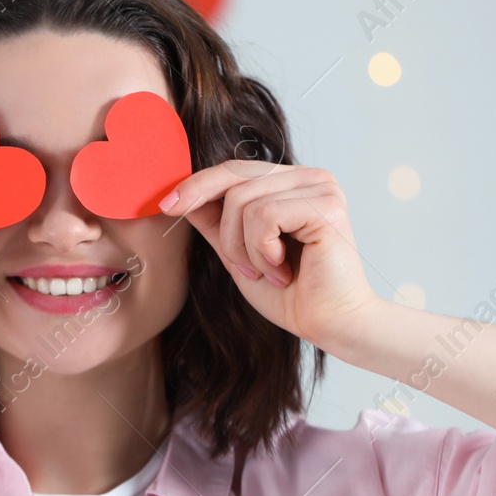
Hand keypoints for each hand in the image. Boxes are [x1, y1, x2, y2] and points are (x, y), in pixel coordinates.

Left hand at [164, 161, 379, 349]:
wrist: (329, 324)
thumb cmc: (291, 295)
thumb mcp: (239, 254)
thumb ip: (216, 224)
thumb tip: (180, 198)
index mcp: (292, 183)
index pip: (234, 170)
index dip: (197, 186)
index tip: (166, 207)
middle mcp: (310, 176)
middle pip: (233, 182)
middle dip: (226, 233)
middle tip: (246, 269)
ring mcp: (321, 187)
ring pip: (243, 202)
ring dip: (246, 250)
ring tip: (272, 272)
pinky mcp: (326, 205)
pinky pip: (264, 216)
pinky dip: (263, 251)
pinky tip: (284, 270)